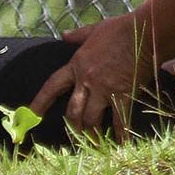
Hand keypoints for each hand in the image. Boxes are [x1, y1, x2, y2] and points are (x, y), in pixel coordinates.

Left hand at [28, 10, 157, 136]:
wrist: (143, 33)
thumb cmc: (120, 29)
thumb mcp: (94, 30)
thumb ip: (77, 36)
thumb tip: (63, 35)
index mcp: (77, 64)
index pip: (52, 86)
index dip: (41, 102)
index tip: (31, 115)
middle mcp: (86, 79)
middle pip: (73, 111)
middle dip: (74, 127)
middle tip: (78, 136)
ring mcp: (104, 89)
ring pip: (91, 119)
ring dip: (93, 134)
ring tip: (96, 143)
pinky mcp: (123, 95)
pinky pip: (119, 121)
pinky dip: (121, 135)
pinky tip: (122, 145)